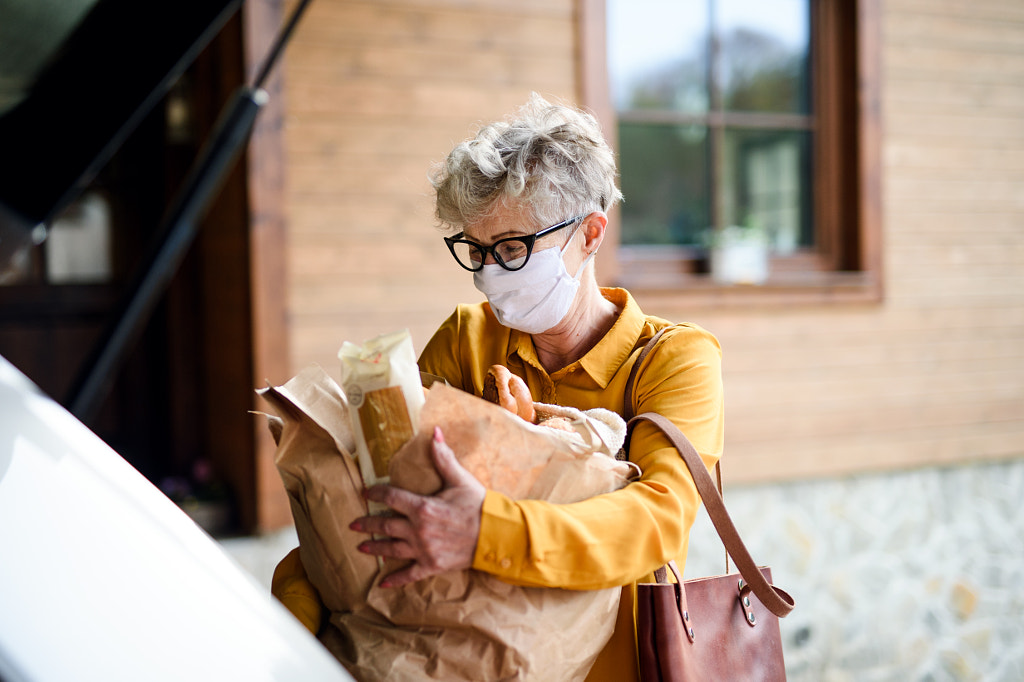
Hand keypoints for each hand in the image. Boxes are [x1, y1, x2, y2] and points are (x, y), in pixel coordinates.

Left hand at [350, 426, 484, 587]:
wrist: (496, 534)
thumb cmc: (478, 505)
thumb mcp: (460, 479)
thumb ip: (443, 457)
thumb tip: (434, 432)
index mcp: (423, 507)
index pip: (391, 497)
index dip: (376, 493)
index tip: (367, 492)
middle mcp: (418, 530)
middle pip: (385, 526)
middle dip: (368, 524)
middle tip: (353, 524)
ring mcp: (424, 550)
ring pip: (392, 550)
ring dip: (375, 547)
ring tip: (361, 546)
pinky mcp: (432, 565)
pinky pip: (409, 574)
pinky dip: (396, 580)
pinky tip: (383, 584)